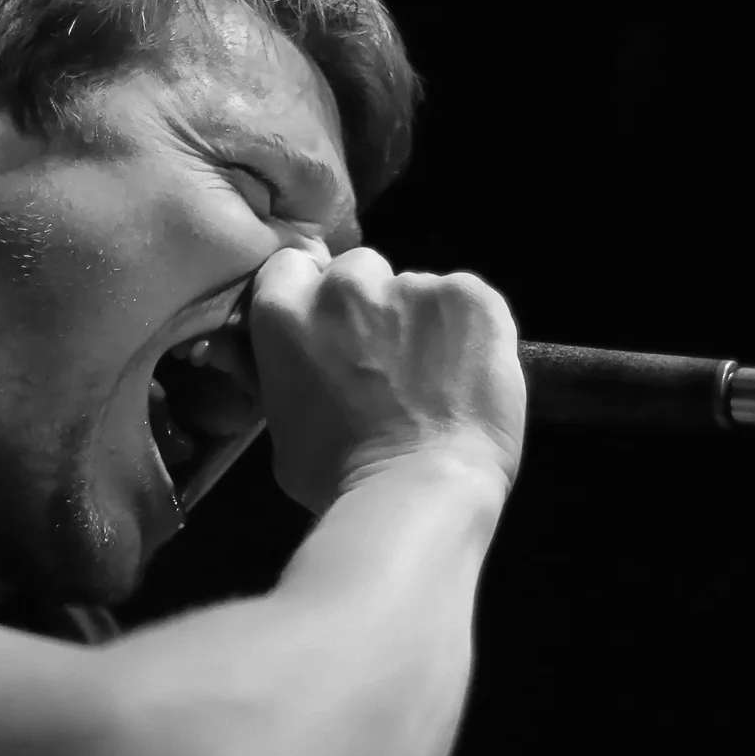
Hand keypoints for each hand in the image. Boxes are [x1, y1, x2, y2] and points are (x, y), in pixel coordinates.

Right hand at [246, 246, 526, 513]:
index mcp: (285, 313)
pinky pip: (468, 302)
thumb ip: (293, 377)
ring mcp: (410, 285)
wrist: (417, 488)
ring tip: (438, 379)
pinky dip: (472, 332)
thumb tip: (310, 376)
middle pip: (358, 270)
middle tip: (387, 359)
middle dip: (371, 305)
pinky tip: (470, 376)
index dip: (314, 292)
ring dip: (423, 322)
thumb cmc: (339, 478)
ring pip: (417, 288)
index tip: (332, 325)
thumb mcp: (282, 428)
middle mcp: (344, 286)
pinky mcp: (468, 295)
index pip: (292, 267)